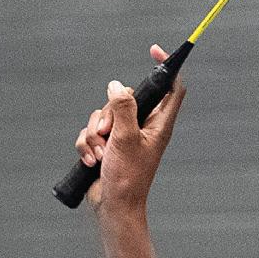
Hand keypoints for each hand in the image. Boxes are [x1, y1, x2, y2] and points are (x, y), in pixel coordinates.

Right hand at [74, 43, 186, 213]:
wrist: (113, 206)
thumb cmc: (127, 178)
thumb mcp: (125, 139)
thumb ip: (122, 108)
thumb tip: (116, 86)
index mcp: (158, 124)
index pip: (171, 87)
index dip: (166, 66)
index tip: (153, 51)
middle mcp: (142, 127)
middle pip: (124, 98)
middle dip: (108, 114)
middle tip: (107, 134)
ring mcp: (123, 136)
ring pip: (103, 115)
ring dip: (94, 135)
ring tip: (99, 155)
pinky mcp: (106, 145)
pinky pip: (91, 132)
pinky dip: (87, 145)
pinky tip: (92, 161)